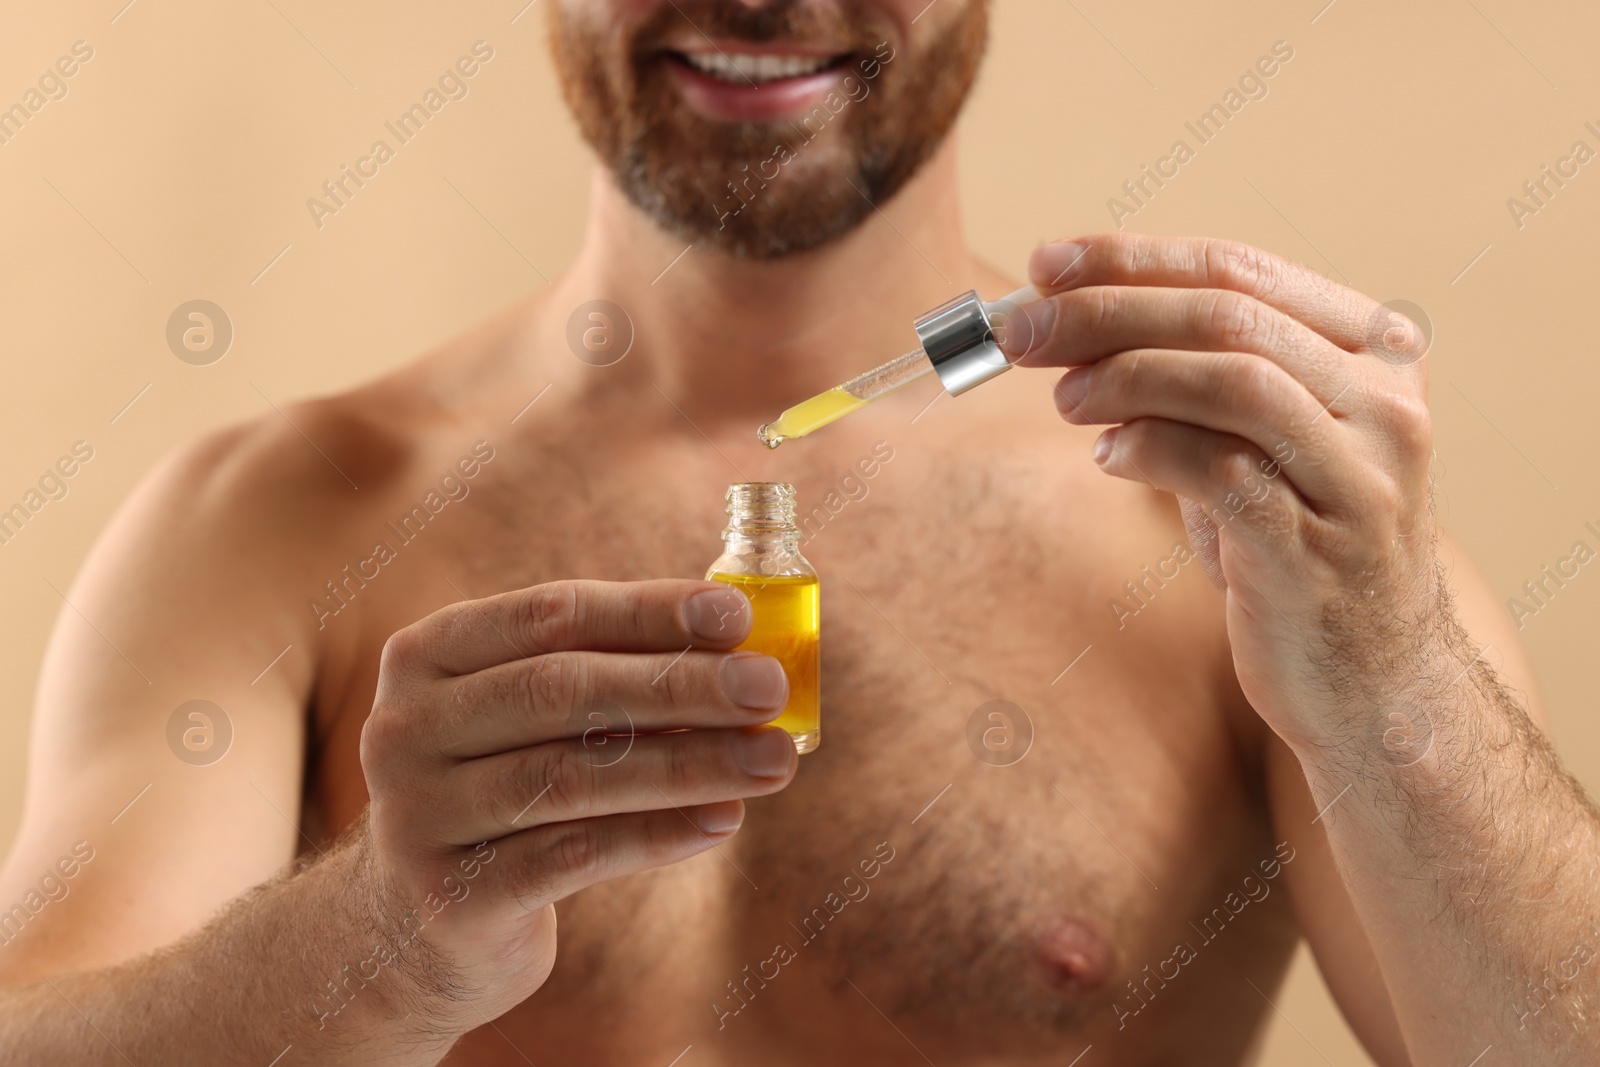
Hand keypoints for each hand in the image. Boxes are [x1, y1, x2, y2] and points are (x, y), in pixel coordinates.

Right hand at [358, 579, 796, 1032]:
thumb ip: (608, 679)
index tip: (735, 614)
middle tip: (769, 687)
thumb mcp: (527, 723)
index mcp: (428, 656)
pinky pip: (571, 856)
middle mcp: (405, 727)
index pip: (550, 615)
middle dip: (679, 685)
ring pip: (571, 777)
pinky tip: (722, 820)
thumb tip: (740, 654)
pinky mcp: (448, 896)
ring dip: (687, 764)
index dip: (647, 610)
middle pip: (561, 691)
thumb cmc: (503, 795)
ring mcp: (417, 814)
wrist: (411, 930)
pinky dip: (656, 836)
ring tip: (772, 760)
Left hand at [1002, 233, 1440, 747]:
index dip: (1133, 260)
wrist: (1372, 679)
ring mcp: (1361, 475)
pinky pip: (1223, 472)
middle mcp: (1385, 403)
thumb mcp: (1251, 443)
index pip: (1240, 269)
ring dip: (1126, 376)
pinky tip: (1108, 456)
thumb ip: (1184, 378)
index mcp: (1375, 350)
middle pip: (1228, 317)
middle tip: (1021, 331)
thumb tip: (1064, 322)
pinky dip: (1150, 448)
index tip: (1045, 266)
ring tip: (1064, 398)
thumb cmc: (1292, 546)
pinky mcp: (1321, 548)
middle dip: (1107, 312)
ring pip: (1234, 382)